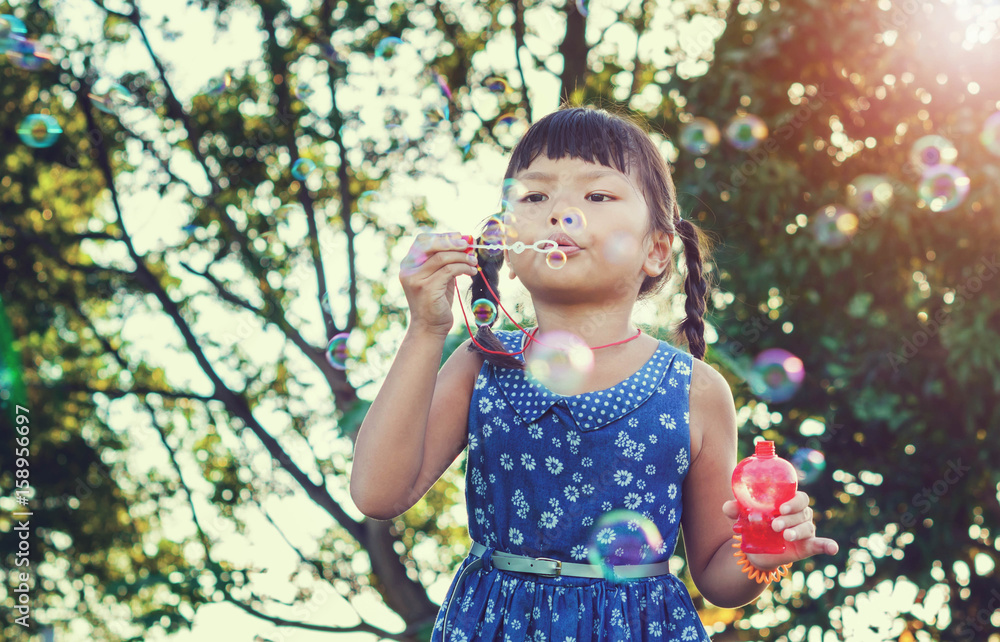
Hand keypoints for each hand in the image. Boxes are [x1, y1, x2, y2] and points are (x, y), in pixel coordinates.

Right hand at [399, 232, 478, 336]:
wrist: (429, 328)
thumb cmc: (436, 302)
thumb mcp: (438, 277)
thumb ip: (444, 261)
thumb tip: (463, 243)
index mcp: (408, 265)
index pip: (422, 240)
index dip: (442, 236)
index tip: (459, 237)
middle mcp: (408, 270)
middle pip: (430, 245)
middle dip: (452, 242)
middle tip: (468, 245)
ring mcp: (416, 279)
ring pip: (442, 257)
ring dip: (462, 256)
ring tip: (473, 261)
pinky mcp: (427, 288)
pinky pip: (449, 270)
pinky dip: (463, 267)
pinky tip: (471, 271)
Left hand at [722, 491, 838, 568]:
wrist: (755, 550)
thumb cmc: (752, 525)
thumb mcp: (741, 518)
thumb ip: (735, 510)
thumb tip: (728, 506)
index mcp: (787, 503)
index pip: (797, 496)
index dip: (792, 501)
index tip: (780, 507)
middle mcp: (799, 515)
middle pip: (802, 512)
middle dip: (790, 518)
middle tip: (776, 525)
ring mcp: (804, 531)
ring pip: (806, 527)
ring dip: (797, 531)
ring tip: (784, 536)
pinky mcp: (807, 547)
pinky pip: (820, 544)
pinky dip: (827, 545)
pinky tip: (832, 548)